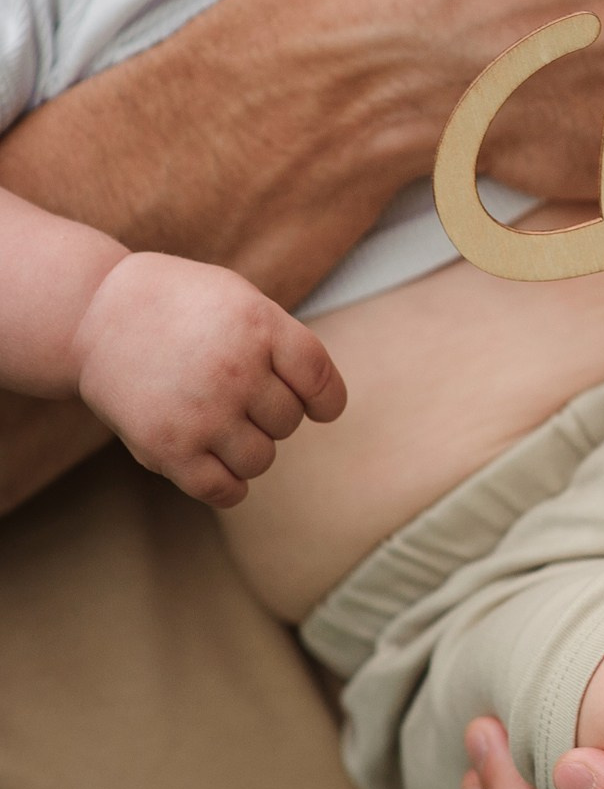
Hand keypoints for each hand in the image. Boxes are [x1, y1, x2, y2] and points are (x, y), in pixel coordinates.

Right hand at [72, 254, 345, 506]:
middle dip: (269, 413)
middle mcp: (235, 370)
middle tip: (232, 393)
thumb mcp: (241, 299)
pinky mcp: (167, 447)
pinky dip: (228, 486)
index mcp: (260, 326)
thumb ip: (285, 345)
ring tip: (218, 422)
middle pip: (288, 422)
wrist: (92, 313)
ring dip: (247, 448)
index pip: (320, 382)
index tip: (318, 407)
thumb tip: (324, 404)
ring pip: (261, 459)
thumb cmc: (180, 307)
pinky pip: (222, 489)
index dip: (325, 401)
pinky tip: (216, 465)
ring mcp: (201, 412)